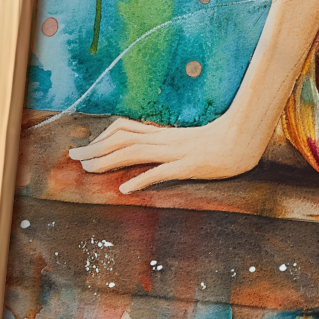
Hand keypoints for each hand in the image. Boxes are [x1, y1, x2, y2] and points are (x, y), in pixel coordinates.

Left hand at [70, 113, 265, 193]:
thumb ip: (170, 145)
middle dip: (95, 148)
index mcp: (164, 134)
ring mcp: (177, 151)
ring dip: (108, 160)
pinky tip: (124, 188)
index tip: (85, 148)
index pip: (125, 129)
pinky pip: (162, 172)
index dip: (102, 137)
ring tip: (87, 168)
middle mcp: (165, 140)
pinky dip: (140, 179)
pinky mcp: (189, 166)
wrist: (246, 139)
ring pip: (135, 152)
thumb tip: (150, 151)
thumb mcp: (189, 142)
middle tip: (72, 156)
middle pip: (122, 140)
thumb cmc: (221, 141)